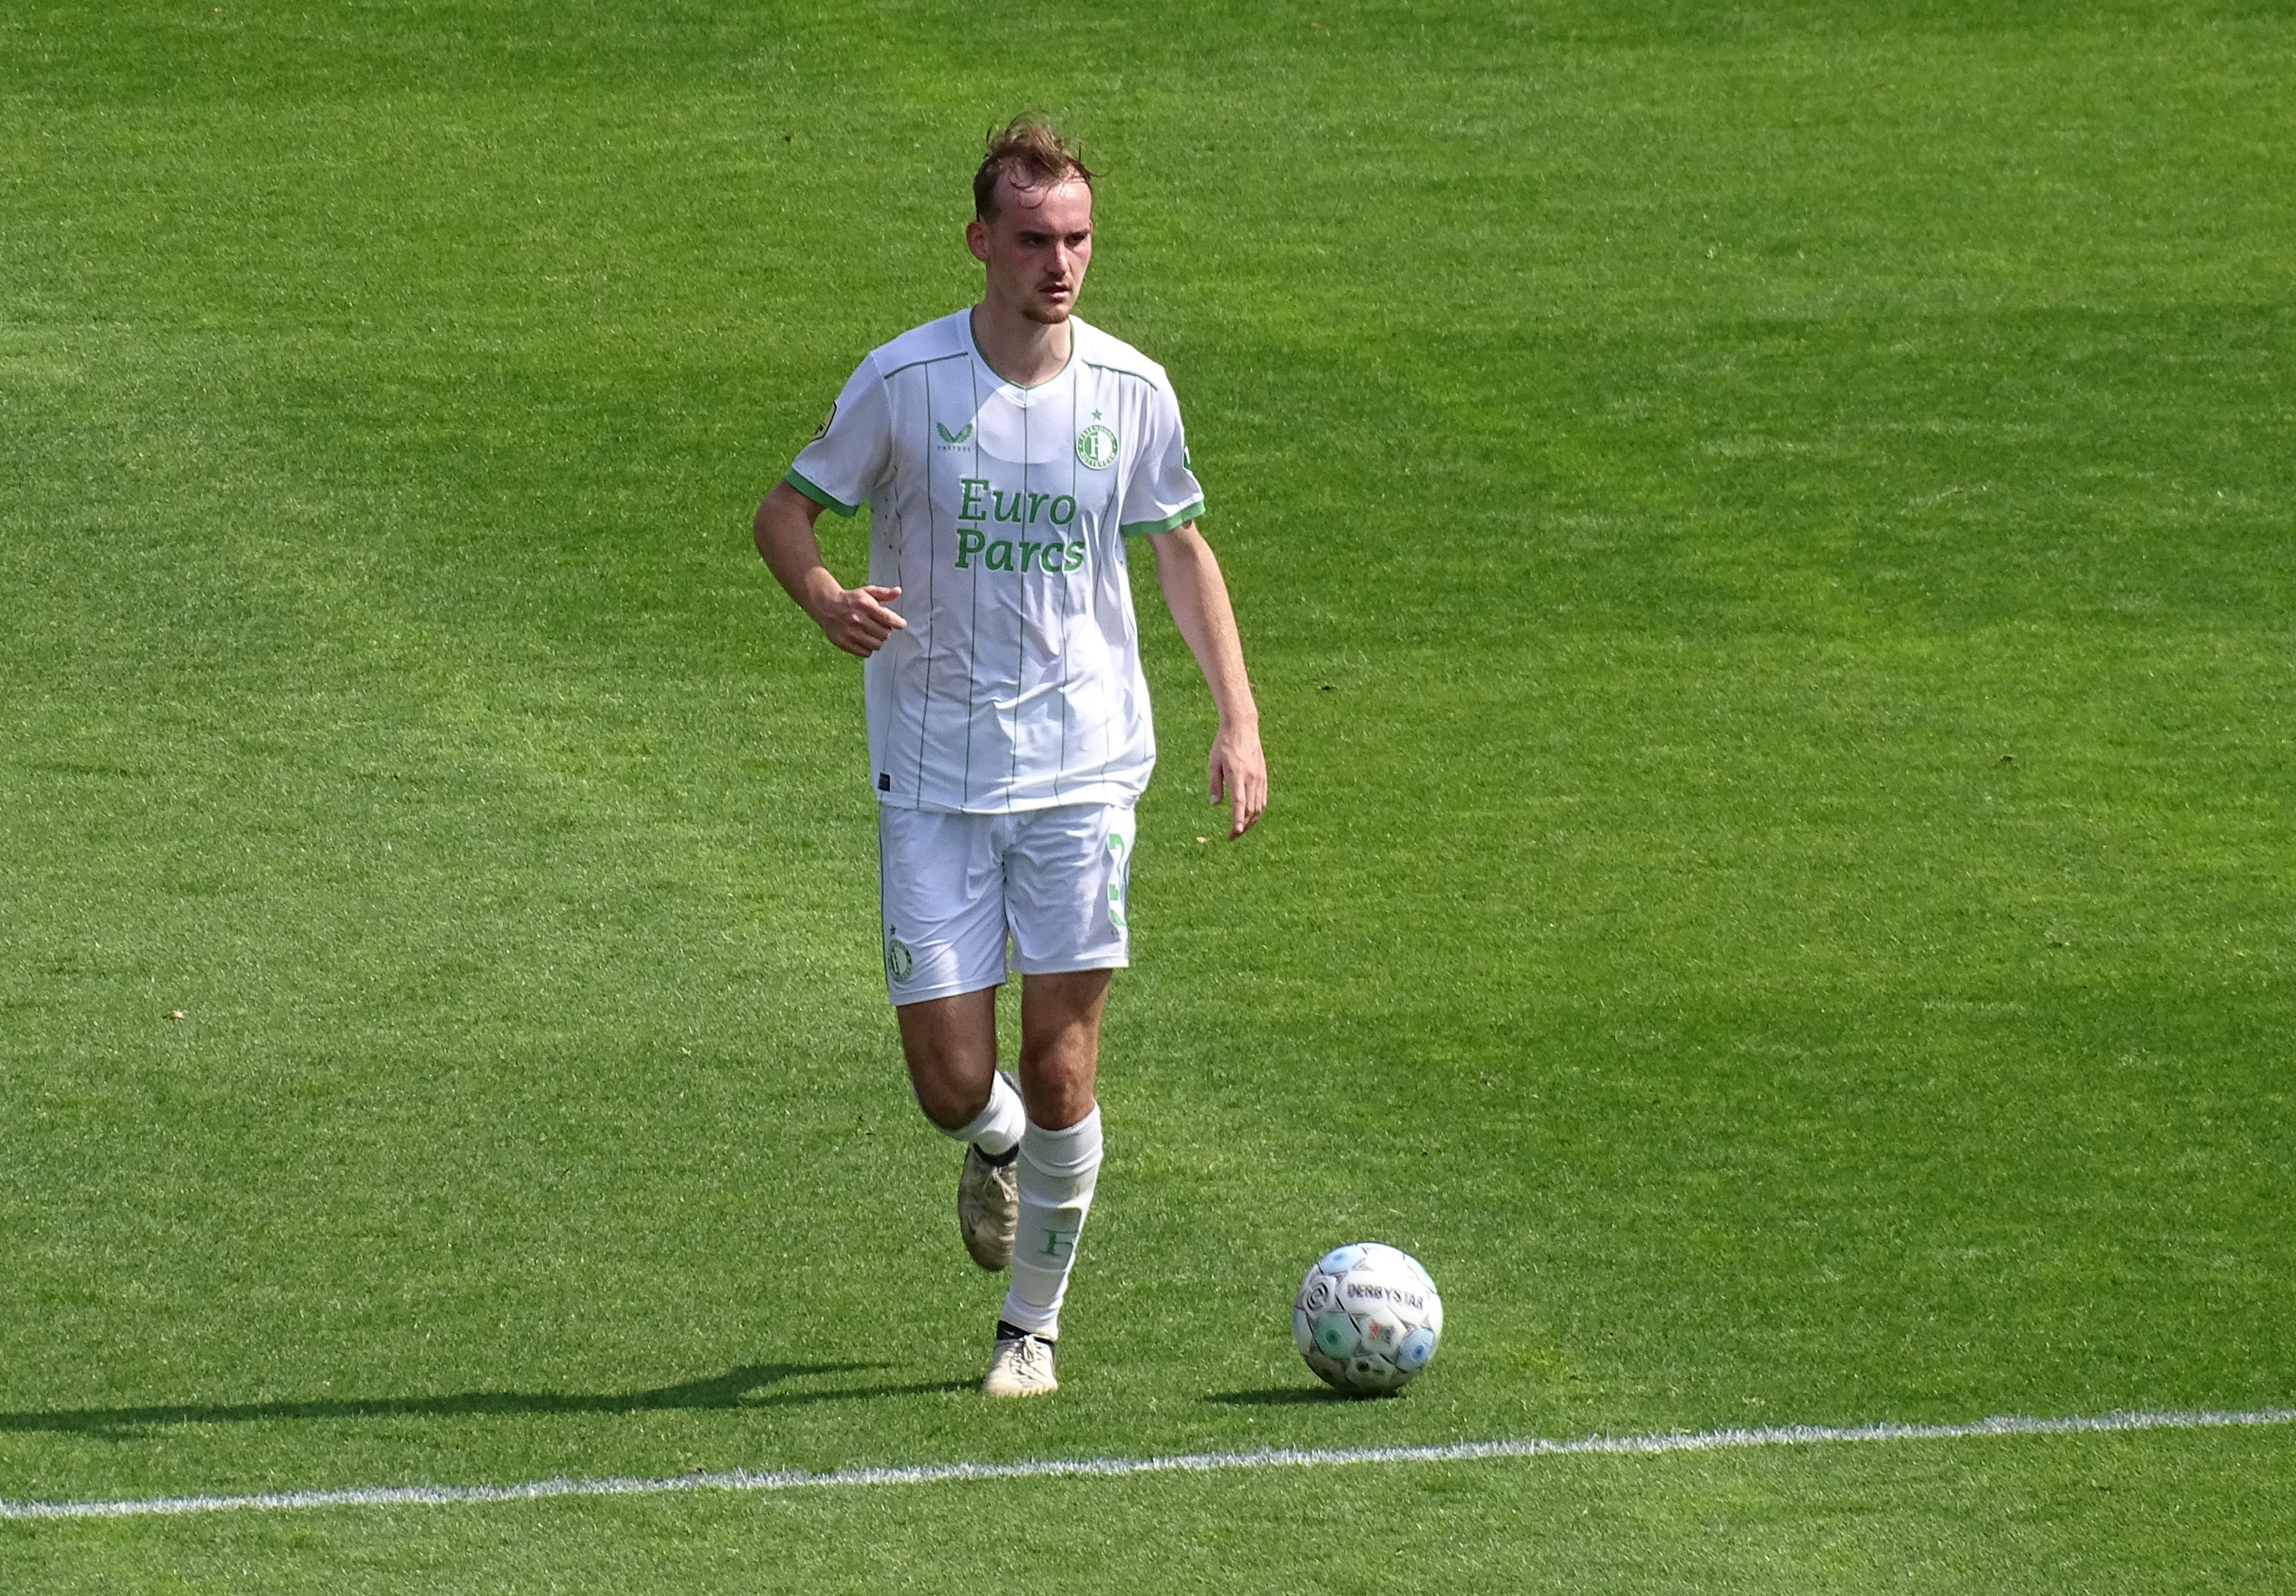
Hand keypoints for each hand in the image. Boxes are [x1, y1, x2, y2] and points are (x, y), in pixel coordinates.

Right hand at [811, 583, 905, 657]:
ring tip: (872, 634)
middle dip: (886, 631)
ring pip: (877, 645)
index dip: (898, 623)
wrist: (827, 606)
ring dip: (878, 640)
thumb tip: (898, 591)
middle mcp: (858, 619)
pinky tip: (864, 640)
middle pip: (885, 634)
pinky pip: (866, 652)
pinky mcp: (844, 643)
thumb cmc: (851, 600)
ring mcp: (851, 633)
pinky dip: (868, 648)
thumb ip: (884, 593)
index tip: (901, 624)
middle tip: (881, 627)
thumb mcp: (867, 592)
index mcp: (865, 605)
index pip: (889, 619)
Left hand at [1208, 722, 1267, 839]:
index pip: (1239, 802)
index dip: (1238, 819)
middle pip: (1250, 809)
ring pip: (1259, 807)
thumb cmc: (1223, 745)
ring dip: (1251, 822)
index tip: (1235, 832)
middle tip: (1232, 837)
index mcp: (1237, 775)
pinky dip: (1257, 811)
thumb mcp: (1213, 763)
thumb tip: (1214, 805)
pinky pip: (1263, 799)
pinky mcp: (1263, 776)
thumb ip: (1214, 785)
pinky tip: (1251, 817)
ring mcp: (1260, 778)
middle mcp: (1251, 778)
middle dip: (1242, 826)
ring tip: (1241, 830)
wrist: (1242, 728)